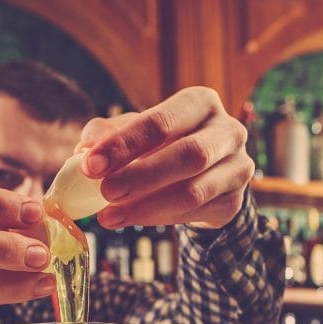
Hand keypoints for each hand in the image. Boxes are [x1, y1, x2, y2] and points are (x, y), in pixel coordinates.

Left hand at [75, 86, 252, 229]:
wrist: (208, 174)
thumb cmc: (166, 145)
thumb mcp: (139, 132)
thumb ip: (112, 134)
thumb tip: (85, 147)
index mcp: (200, 103)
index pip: (161, 121)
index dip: (124, 144)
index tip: (90, 165)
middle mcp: (227, 131)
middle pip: (188, 154)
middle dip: (141, 176)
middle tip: (105, 192)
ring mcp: (237, 167)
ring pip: (194, 191)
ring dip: (147, 206)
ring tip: (110, 216)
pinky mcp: (235, 201)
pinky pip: (196, 213)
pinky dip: (159, 218)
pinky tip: (132, 220)